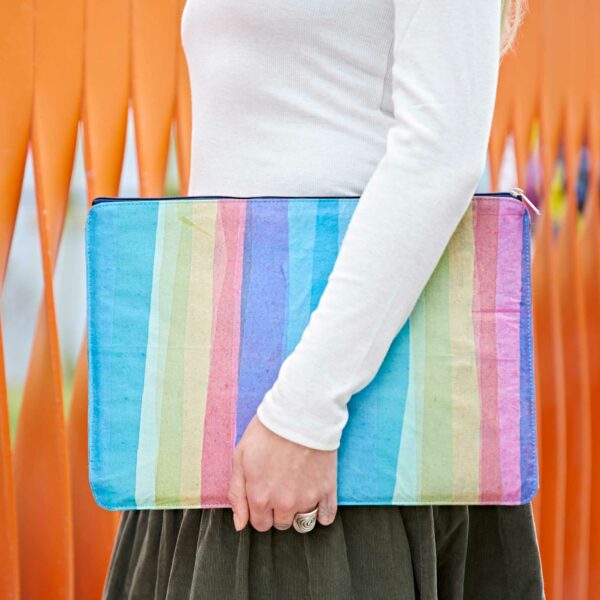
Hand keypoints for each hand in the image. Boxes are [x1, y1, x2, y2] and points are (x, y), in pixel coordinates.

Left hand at [227, 415, 337, 531]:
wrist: (300, 413)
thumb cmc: (268, 431)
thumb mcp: (240, 457)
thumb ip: (237, 493)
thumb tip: (240, 524)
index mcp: (260, 497)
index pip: (260, 524)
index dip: (260, 510)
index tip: (265, 494)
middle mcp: (284, 504)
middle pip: (281, 524)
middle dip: (278, 510)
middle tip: (280, 486)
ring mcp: (307, 498)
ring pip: (302, 523)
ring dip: (298, 512)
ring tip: (298, 490)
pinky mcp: (327, 490)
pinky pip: (326, 517)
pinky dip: (321, 514)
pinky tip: (316, 499)